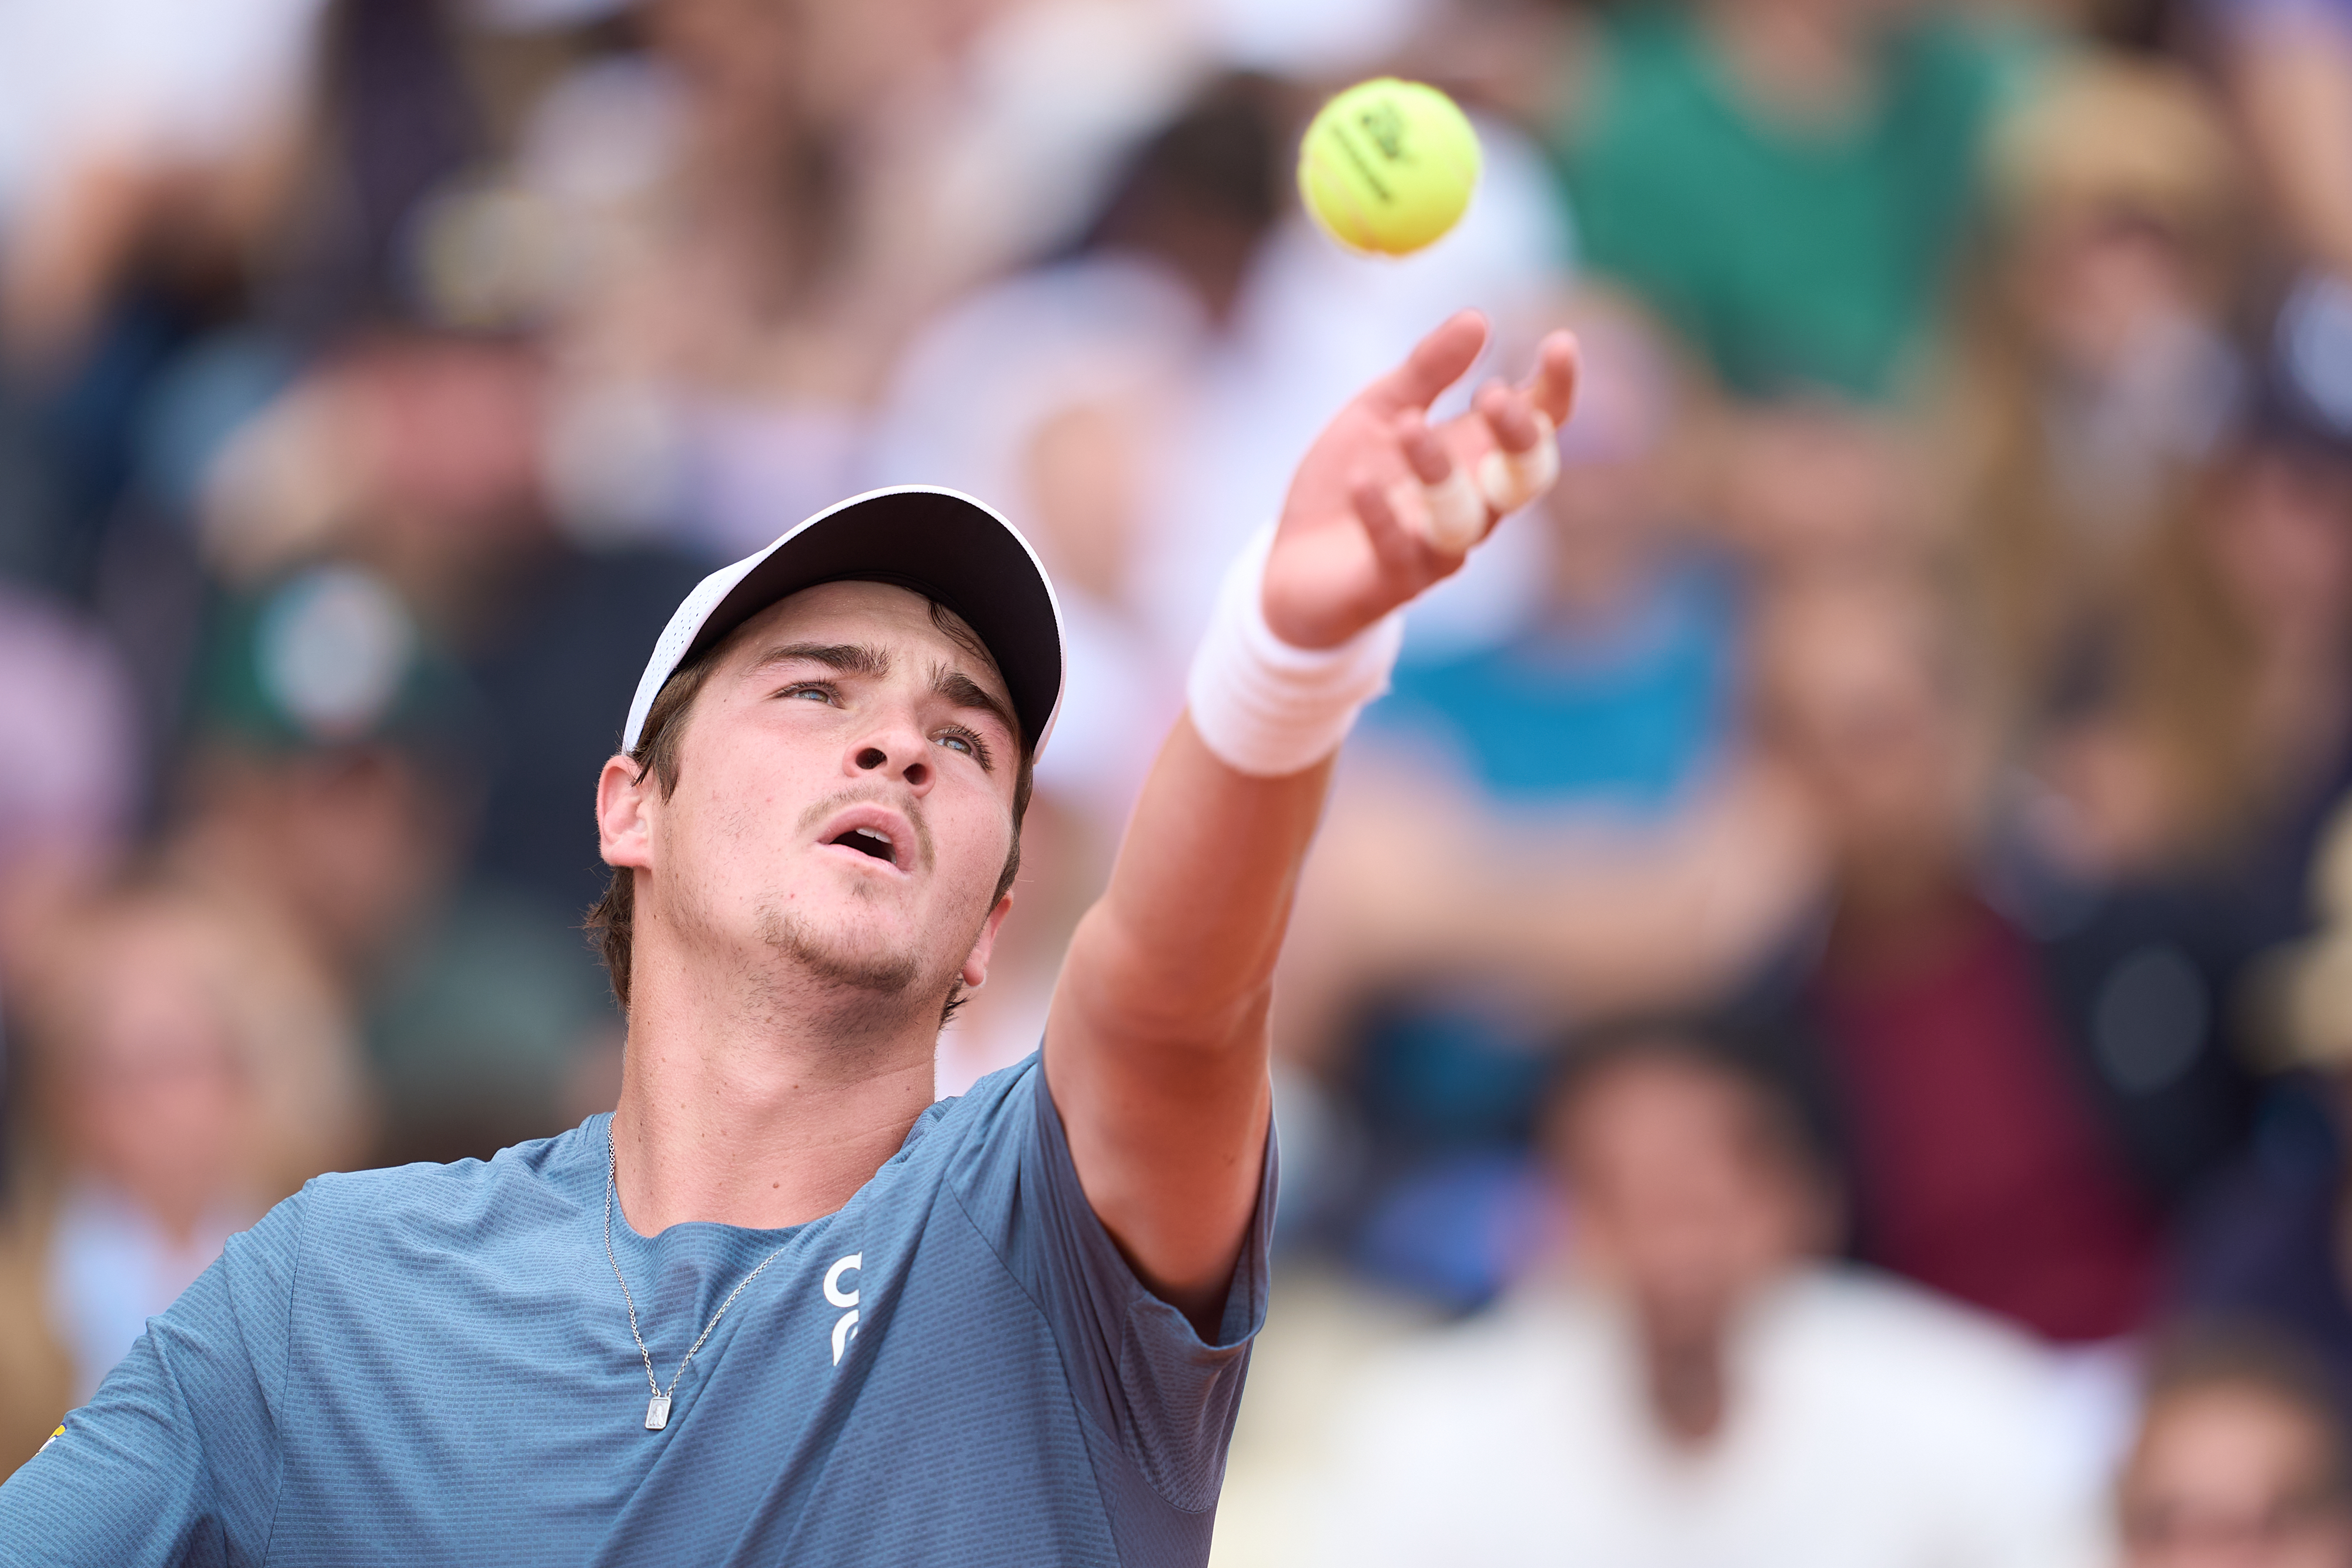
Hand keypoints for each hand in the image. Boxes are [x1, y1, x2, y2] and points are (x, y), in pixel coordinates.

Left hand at [1263, 310, 1577, 648]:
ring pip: (1463, 518)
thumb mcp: (1380, 410)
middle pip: (1526, 477)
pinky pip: (1399, 551)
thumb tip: (1479, 318)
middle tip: (1493, 394)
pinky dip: (1381, 516)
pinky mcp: (1393, 582)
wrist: (1292, 564)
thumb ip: (1427, 370)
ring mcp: (1438, 549)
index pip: (1541, 425)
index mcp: (1479, 456)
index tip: (1560, 343)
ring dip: (1440, 471)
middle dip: (1518, 437)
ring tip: (1407, 426)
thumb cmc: (1350, 480)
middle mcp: (1475, 505)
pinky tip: (1360, 484)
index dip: (1557, 389)